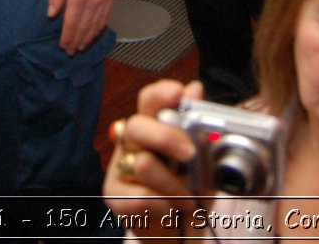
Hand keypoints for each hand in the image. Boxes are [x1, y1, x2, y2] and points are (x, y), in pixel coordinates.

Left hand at [47, 0, 117, 53]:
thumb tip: (52, 15)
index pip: (71, 23)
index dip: (67, 36)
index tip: (63, 46)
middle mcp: (93, 1)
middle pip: (84, 27)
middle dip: (77, 41)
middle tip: (71, 52)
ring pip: (96, 25)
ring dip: (88, 38)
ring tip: (82, 47)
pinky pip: (105, 17)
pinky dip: (99, 28)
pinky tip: (94, 34)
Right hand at [104, 79, 203, 237]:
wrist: (181, 230)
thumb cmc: (190, 189)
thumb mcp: (203, 159)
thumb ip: (198, 126)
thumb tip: (194, 89)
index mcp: (154, 126)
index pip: (149, 100)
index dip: (161, 93)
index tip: (178, 93)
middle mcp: (133, 142)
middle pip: (138, 126)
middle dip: (166, 137)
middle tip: (190, 154)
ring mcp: (120, 167)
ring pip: (144, 164)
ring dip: (174, 185)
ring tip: (188, 198)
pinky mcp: (114, 195)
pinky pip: (142, 197)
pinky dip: (165, 207)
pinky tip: (171, 210)